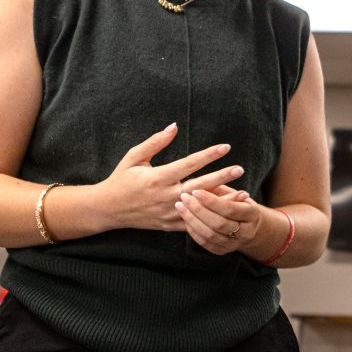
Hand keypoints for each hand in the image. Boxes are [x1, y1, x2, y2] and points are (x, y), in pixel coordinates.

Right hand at [93, 123, 243, 231]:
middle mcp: (165, 196)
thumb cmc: (121, 179)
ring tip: (243, 193)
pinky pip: (194, 222)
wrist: (108, 210)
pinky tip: (227, 212)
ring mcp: (169, 212)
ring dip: (223, 200)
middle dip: (222, 177)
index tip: (225, 147)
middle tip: (240, 169)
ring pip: (201, 207)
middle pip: (200, 185)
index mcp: (158, 178)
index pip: (189, 164)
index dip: (208, 155)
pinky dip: (211, 217)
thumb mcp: (134, 157)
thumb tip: (174, 126)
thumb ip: (156, 142)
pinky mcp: (170, 225)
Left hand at [175, 187, 263, 255]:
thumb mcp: (235, 193)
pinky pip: (205, 243)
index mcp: (252, 214)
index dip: (212, 201)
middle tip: (184, 198)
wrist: (246, 225)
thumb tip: (204, 183)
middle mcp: (246, 232)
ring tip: (181, 207)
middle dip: (199, 210)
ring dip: (192, 220)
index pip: (230, 209)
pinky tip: (186, 219)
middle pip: (219, 224)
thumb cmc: (238, 203)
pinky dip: (193, 231)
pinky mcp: (223, 251)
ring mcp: (235, 244)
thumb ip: (221, 189)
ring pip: (210, 235)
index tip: (195, 191)